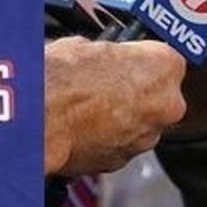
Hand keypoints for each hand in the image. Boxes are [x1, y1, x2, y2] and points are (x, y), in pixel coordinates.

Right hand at [44, 37, 185, 175]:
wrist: (40, 116)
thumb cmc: (63, 76)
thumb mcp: (90, 45)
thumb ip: (113, 56)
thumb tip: (104, 59)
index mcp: (165, 67)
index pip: (166, 60)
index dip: (142, 61)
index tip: (128, 61)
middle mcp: (166, 106)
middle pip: (158, 97)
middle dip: (135, 93)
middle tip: (104, 84)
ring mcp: (145, 137)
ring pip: (139, 125)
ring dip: (120, 118)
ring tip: (85, 107)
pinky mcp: (121, 161)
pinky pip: (118, 145)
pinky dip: (104, 139)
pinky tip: (80, 126)